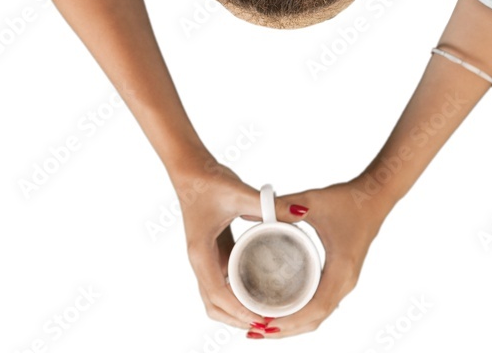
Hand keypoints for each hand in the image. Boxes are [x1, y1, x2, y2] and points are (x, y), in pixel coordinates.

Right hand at [173, 158, 288, 331]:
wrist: (190, 168)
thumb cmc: (209, 180)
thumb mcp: (239, 192)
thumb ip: (269, 204)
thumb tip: (301, 214)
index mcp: (201, 254)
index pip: (217, 296)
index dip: (239, 312)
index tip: (263, 318)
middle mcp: (201, 261)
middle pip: (214, 306)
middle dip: (238, 319)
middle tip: (267, 322)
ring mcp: (206, 259)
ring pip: (217, 298)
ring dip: (236, 310)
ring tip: (266, 313)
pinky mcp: (213, 252)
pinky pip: (223, 282)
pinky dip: (237, 294)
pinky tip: (259, 291)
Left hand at [246, 179, 386, 339]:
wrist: (374, 196)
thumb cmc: (348, 199)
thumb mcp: (313, 200)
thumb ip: (284, 206)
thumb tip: (254, 212)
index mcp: (341, 269)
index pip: (316, 308)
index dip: (290, 320)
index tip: (265, 323)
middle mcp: (345, 282)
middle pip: (315, 320)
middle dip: (286, 329)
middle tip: (256, 331)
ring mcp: (345, 282)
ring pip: (319, 315)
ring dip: (294, 325)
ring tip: (264, 326)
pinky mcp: (342, 277)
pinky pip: (322, 304)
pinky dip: (303, 313)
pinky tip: (284, 309)